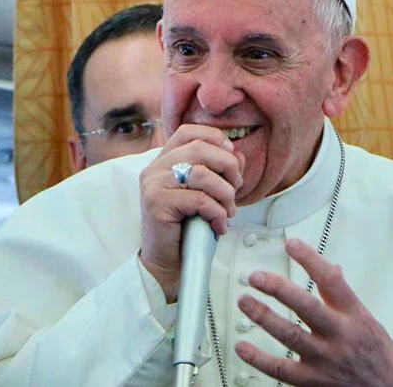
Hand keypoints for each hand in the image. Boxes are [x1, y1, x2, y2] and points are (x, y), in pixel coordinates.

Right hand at [138, 124, 243, 301]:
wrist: (167, 261)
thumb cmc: (187, 228)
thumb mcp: (205, 193)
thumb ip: (218, 171)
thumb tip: (238, 155)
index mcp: (164, 160)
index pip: (188, 132)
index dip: (214, 137)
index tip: (232, 155)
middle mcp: (155, 168)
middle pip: (200, 149)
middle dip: (228, 167)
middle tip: (236, 190)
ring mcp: (153, 184)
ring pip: (203, 174)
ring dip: (226, 194)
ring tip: (228, 212)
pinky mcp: (157, 203)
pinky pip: (200, 200)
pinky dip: (217, 213)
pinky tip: (219, 226)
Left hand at [234, 239, 392, 386]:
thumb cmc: (380, 356)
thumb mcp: (367, 320)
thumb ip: (343, 297)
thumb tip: (332, 269)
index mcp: (354, 315)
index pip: (331, 280)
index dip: (310, 260)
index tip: (291, 245)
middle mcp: (339, 335)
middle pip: (306, 306)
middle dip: (278, 288)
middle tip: (256, 276)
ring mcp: (325, 359)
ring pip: (289, 335)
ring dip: (263, 316)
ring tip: (245, 300)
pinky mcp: (313, 381)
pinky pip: (280, 369)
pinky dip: (258, 358)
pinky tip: (242, 346)